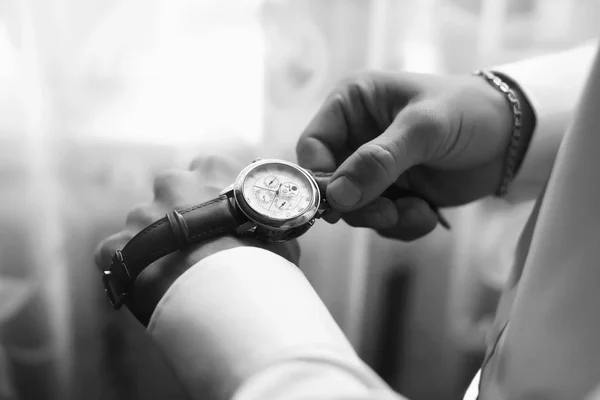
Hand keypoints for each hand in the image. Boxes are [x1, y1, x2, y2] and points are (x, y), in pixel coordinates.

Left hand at [94, 154, 299, 324]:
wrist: (229, 302)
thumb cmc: (263, 267)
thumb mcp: (278, 233)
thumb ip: (262, 220)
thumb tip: (266, 227)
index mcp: (213, 171)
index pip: (208, 169)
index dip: (213, 193)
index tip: (219, 214)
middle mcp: (172, 183)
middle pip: (170, 191)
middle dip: (178, 211)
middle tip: (195, 244)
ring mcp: (140, 215)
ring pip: (143, 224)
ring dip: (156, 242)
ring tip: (176, 274)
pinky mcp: (114, 247)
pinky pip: (119, 255)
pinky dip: (132, 269)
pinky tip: (152, 288)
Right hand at [297, 71, 532, 239]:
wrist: (514, 139)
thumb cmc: (469, 113)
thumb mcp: (424, 128)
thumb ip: (379, 160)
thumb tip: (337, 196)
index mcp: (353, 105)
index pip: (313, 145)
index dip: (319, 176)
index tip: (338, 201)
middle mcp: (356, 136)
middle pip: (329, 183)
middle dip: (357, 204)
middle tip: (387, 213)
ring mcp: (374, 168)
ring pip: (353, 208)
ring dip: (383, 218)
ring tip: (416, 211)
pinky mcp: (393, 193)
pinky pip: (379, 221)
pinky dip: (402, 225)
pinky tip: (427, 214)